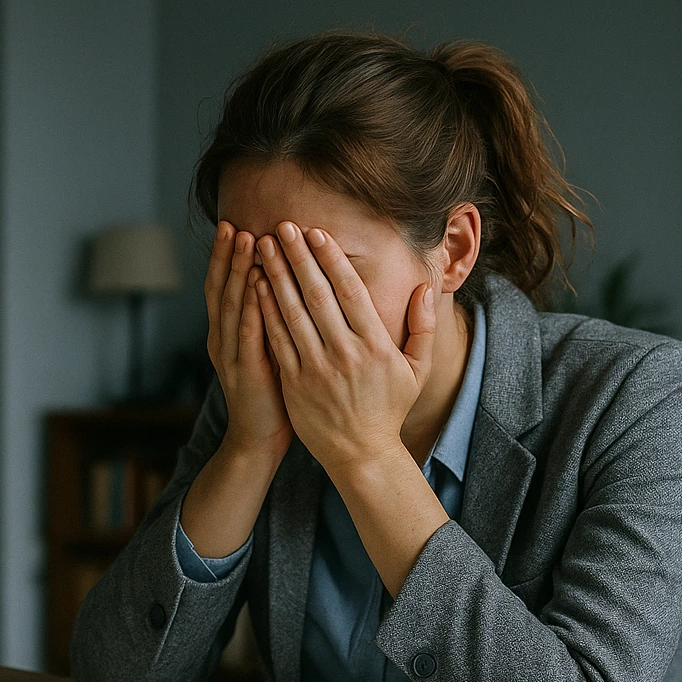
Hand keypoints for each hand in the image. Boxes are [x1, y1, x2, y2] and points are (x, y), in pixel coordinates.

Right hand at [204, 221, 291, 462]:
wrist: (259, 439)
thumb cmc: (273, 393)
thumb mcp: (270, 349)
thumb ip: (272, 318)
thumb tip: (287, 283)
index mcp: (228, 333)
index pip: (224, 287)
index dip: (227, 257)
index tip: (235, 225)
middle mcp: (223, 339)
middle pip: (221, 289)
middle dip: (227, 255)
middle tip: (234, 224)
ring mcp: (231, 355)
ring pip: (231, 305)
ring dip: (237, 271)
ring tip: (246, 241)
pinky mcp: (246, 372)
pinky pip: (247, 333)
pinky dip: (251, 306)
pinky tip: (257, 283)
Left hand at [253, 221, 436, 477]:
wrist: (361, 453)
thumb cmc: (389, 409)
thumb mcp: (417, 370)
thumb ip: (423, 327)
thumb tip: (425, 287)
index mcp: (375, 346)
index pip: (350, 292)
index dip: (332, 260)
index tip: (317, 234)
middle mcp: (344, 354)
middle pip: (317, 296)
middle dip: (298, 258)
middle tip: (282, 227)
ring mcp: (316, 369)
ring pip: (292, 313)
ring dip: (276, 276)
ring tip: (263, 248)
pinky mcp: (294, 383)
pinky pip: (278, 340)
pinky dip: (265, 311)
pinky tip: (256, 287)